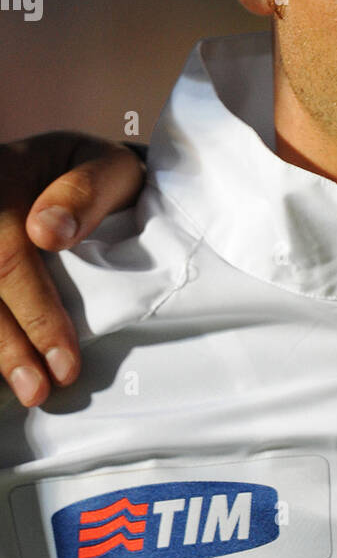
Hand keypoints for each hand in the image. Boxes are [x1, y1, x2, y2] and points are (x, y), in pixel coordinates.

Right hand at [0, 134, 143, 406]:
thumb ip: (85, 191)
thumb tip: (48, 232)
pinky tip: (5, 374)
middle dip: (13, 345)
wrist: (65, 165)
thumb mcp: (106, 166)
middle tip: (44, 390)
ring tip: (29, 392)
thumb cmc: (94, 173)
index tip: (66, 361)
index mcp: (5, 180)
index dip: (37, 314)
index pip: (10, 256)